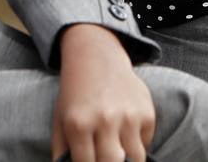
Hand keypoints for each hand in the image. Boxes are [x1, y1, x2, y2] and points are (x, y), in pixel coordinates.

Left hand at [52, 23, 154, 161]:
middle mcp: (105, 120)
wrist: (96, 57)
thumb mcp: (60, 121)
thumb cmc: (76, 94)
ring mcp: (129, 116)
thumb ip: (62, 153)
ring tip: (117, 152)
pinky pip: (146, 143)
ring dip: (128, 161)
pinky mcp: (147, 112)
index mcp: (79, 125)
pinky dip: (138, 145)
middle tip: (105, 159)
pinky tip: (126, 134)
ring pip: (135, 159)